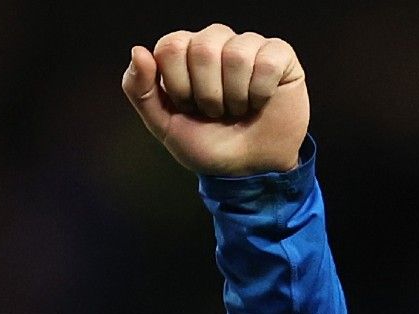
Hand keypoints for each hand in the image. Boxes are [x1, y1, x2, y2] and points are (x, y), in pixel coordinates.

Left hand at [122, 25, 307, 175]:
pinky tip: (259, 102)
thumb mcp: (164, 124)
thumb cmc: (206, 142)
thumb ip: (140, 90)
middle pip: (203, 47)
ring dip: (234, 96)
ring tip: (237, 109)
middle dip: (206, 94)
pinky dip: (260, 92)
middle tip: (214, 112)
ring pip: (236, 54)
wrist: (247, 167)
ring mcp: (249, 45)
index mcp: (184, 54)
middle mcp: (215, 42)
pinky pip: (267, 62)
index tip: (187, 107)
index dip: (178, 84)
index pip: (171, 46)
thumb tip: (138, 51)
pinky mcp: (280, 54)